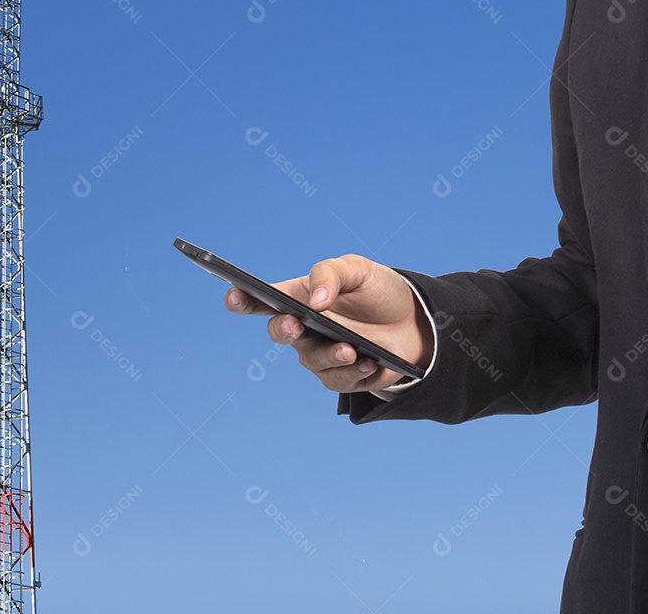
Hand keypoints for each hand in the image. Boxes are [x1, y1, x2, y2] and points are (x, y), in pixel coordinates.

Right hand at [224, 254, 433, 392]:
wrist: (414, 322)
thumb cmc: (377, 291)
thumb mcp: (358, 270)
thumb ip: (331, 274)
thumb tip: (315, 300)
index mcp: (299, 297)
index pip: (262, 299)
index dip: (242, 299)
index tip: (233, 296)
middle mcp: (303, 328)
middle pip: (279, 331)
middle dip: (284, 329)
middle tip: (295, 324)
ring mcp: (319, 354)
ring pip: (312, 360)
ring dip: (331, 355)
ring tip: (352, 348)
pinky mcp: (340, 376)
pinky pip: (338, 379)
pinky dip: (354, 371)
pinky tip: (371, 362)